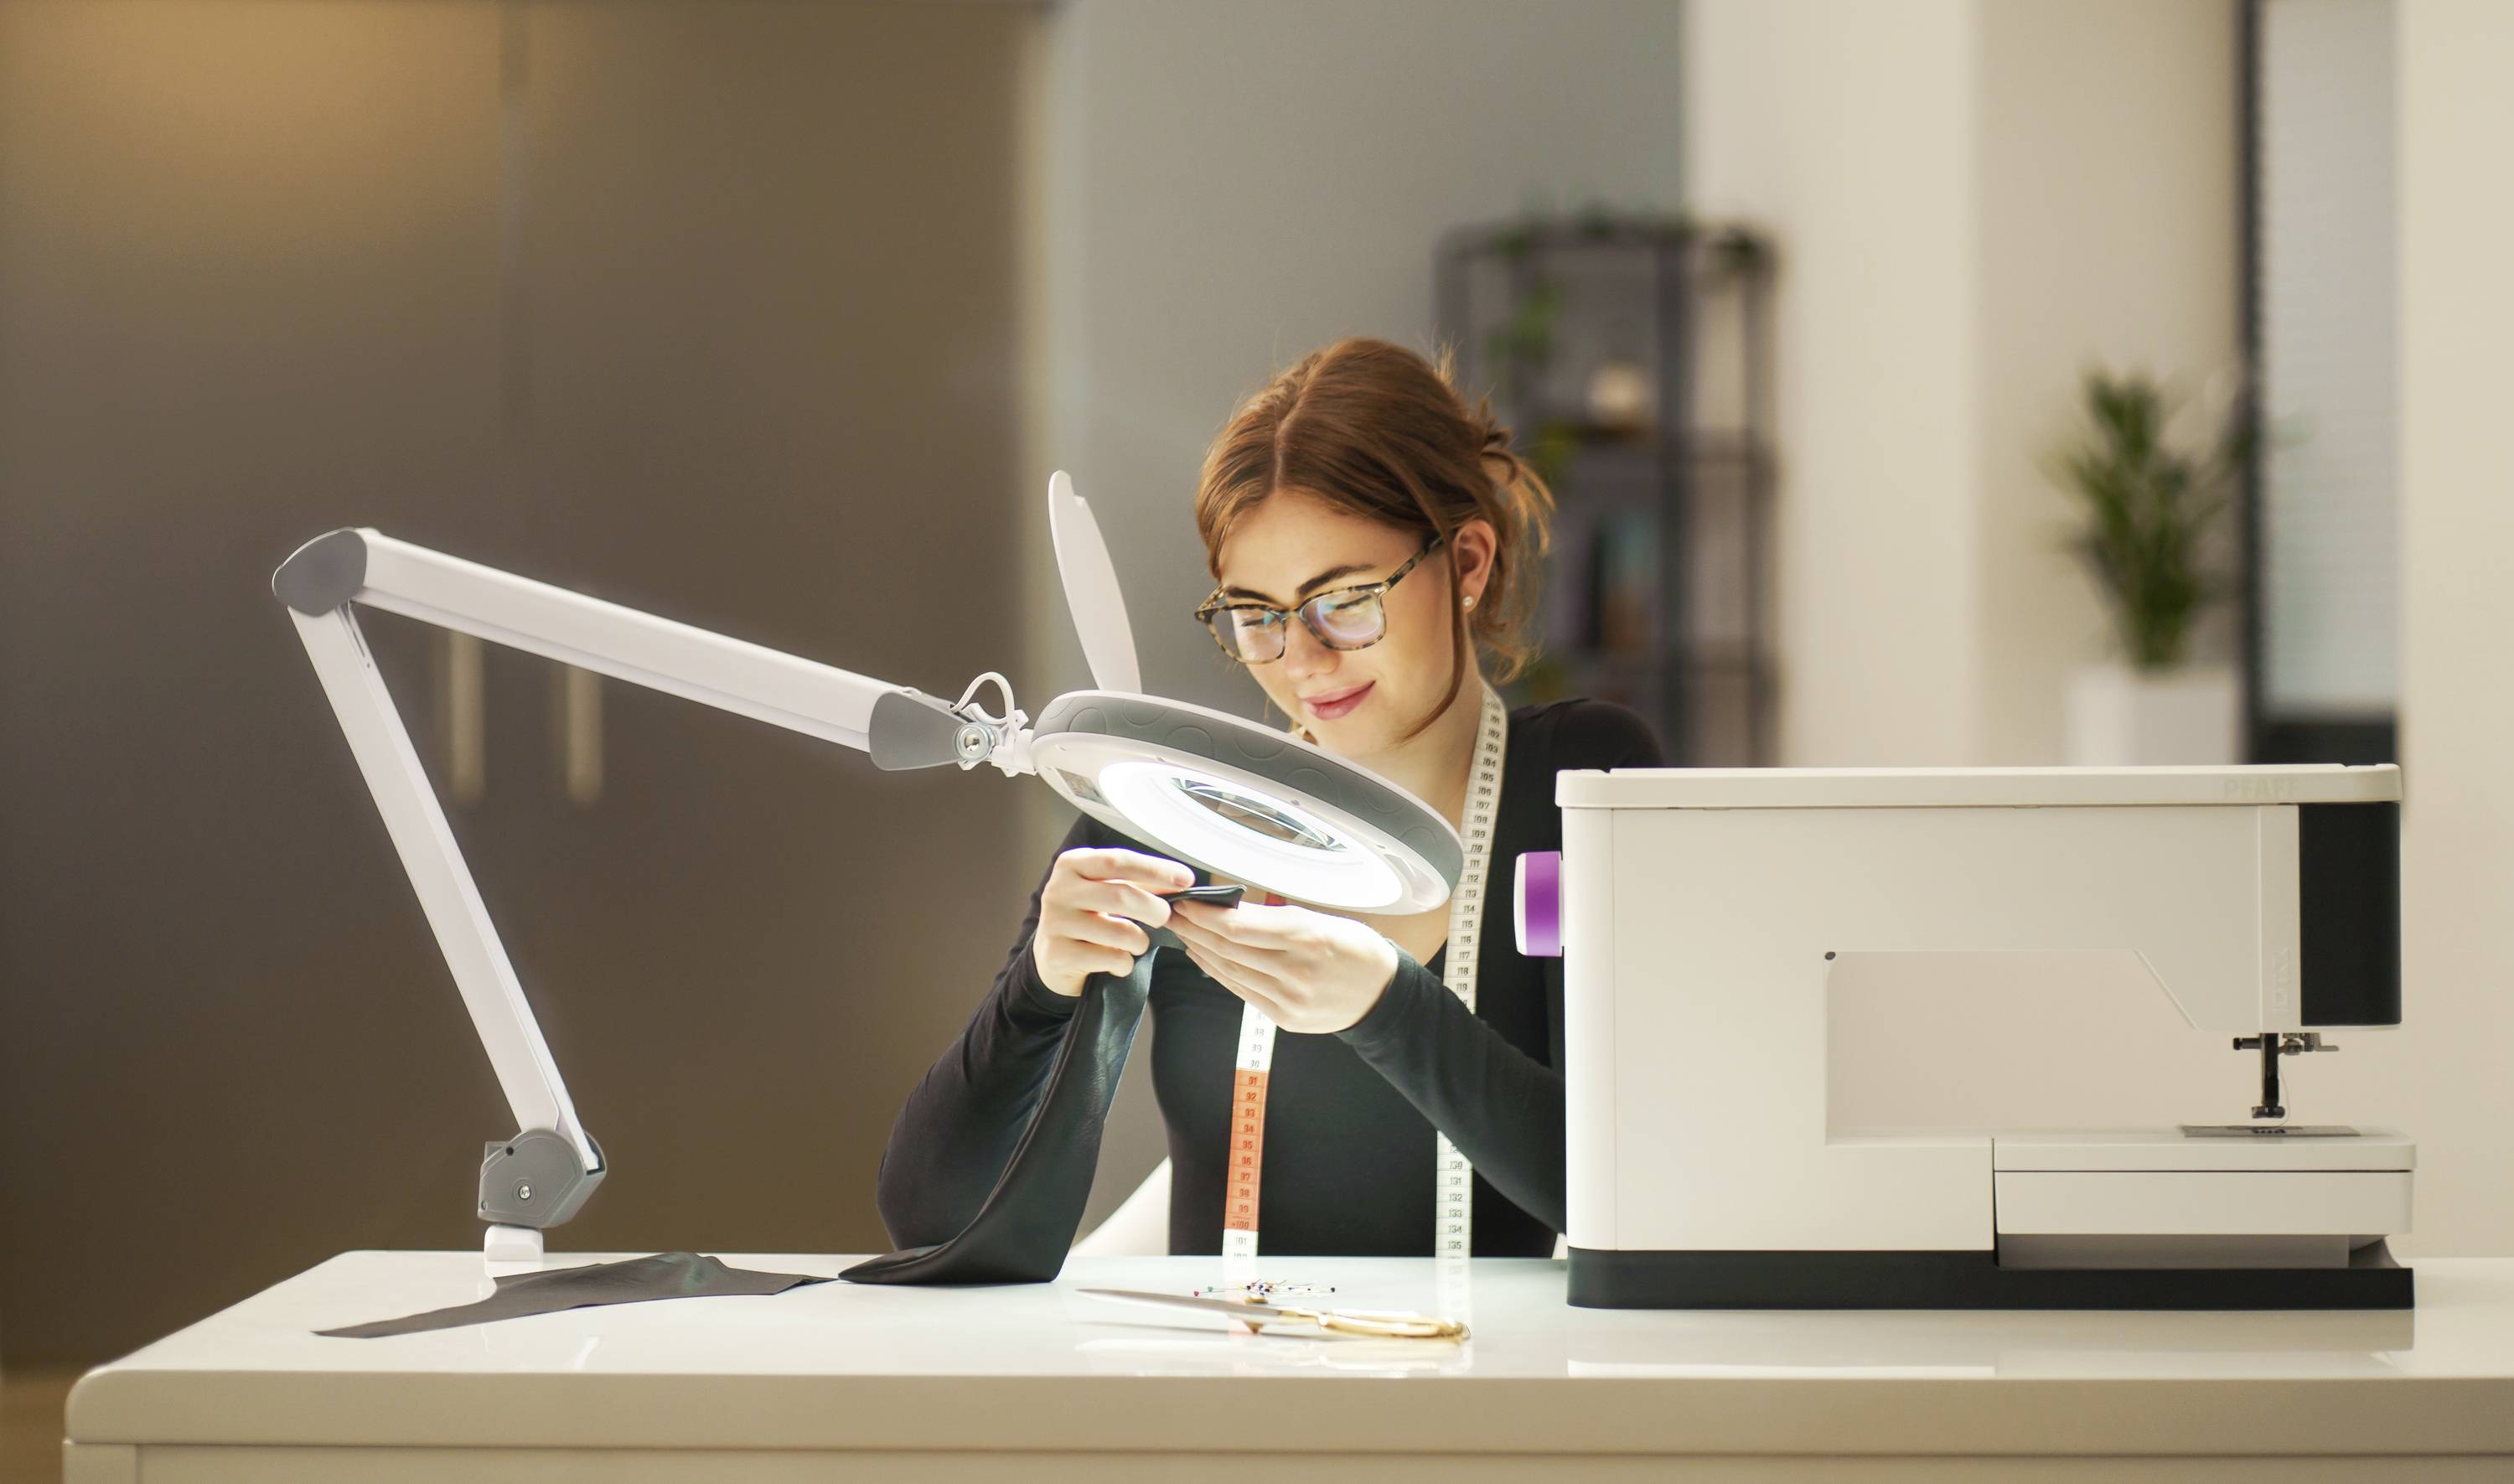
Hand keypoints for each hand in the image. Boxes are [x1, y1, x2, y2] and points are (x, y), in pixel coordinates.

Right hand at [1029, 848, 1193, 996]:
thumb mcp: (1105, 891)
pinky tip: (1119, 962)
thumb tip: (1180, 882)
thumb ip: (1138, 883)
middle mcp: (1058, 890)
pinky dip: (1125, 963)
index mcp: (1072, 865)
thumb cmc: (1087, 917)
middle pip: (1121, 895)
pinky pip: (1110, 958)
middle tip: (1164, 917)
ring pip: (1119, 932)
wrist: (1052, 957)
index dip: (1156, 870)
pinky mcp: (1058, 954)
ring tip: (1137, 943)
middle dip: (1154, 909)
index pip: (1118, 861)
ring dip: (1140, 941)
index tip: (1186, 879)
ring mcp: (1055, 923)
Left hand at [1165, 898, 1400, 1033]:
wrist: (1383, 994)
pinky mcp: (1284, 1017)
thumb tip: (1231, 909)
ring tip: (1186, 934)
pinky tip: (1206, 959)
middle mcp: (1294, 970)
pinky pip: (1242, 991)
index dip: (1205, 915)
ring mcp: (1288, 998)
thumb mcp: (1322, 919)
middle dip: (1196, 930)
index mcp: (1306, 937)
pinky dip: (1219, 973)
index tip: (1187, 903)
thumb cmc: (1356, 948)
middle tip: (1175, 915)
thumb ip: (1276, 917)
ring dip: (1202, 951)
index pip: (1238, 927)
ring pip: (1230, 972)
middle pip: (1229, 949)